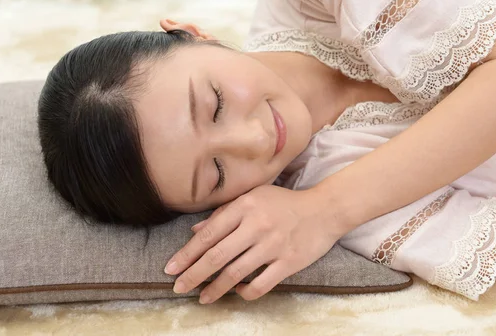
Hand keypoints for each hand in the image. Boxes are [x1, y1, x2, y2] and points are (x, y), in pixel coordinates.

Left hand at [163, 184, 341, 303]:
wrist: (324, 210)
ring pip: (235, 273)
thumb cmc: (284, 203)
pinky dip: (245, 292)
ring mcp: (273, 245)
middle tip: (177, 287)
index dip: (186, 254)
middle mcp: (256, 225)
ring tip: (202, 298)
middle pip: (216, 257)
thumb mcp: (253, 197)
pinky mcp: (288, 262)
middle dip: (193, 275)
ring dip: (215, 289)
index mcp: (245, 206)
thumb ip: (224, 213)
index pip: (208, 234)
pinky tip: (238, 292)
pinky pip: (261, 284)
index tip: (171, 268)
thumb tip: (195, 231)